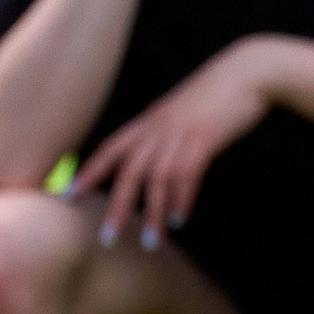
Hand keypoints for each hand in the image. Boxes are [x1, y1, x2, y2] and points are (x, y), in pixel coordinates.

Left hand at [73, 39, 282, 249]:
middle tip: (107, 238)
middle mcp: (159, 127)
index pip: (110, 149)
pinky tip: (180, 218)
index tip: (67, 196)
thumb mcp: (181, 110)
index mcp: (150, 120)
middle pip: (130, 171)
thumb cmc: (216, 92)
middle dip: (117, 206)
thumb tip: (154, 157)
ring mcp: (182, 132)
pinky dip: (182, 199)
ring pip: (159, 179)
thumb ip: (163, 130)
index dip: (89, 173)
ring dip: (153, 213)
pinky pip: (188, 174)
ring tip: (151, 241)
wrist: (247, 71)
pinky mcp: (206, 138)